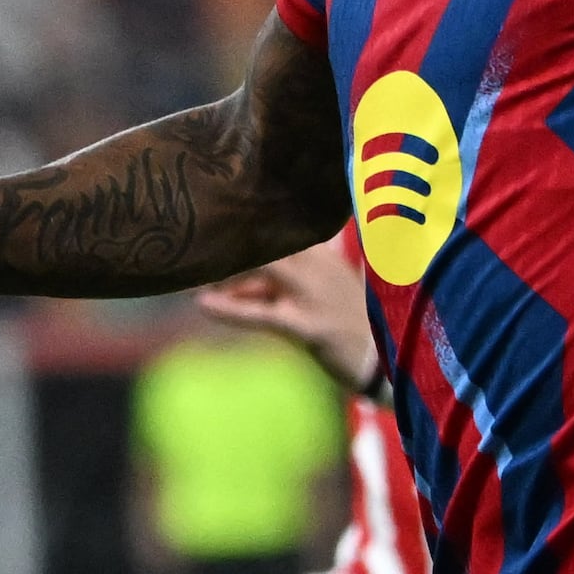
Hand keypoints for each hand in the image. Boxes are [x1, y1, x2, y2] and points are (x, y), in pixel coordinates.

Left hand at [192, 238, 374, 387]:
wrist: (385, 359)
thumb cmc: (345, 323)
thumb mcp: (313, 293)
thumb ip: (275, 282)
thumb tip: (230, 280)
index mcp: (321, 252)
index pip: (277, 225)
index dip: (242, 221)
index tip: (212, 214)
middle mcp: (319, 265)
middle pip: (267, 239)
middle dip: (230, 238)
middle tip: (193, 238)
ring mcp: (315, 295)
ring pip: (262, 269)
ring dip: (224, 270)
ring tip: (188, 269)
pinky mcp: (310, 326)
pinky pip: (262, 314)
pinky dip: (231, 309)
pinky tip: (203, 304)